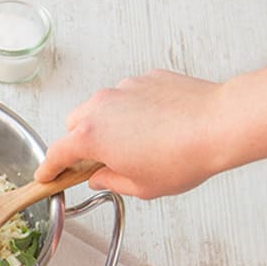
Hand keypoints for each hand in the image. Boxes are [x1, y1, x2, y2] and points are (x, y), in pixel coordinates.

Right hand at [34, 69, 222, 198]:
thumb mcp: (141, 187)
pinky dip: (132, 111)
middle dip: (79, 143)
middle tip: (99, 161)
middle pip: (74, 125)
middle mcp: (101, 106)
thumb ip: (111, 182)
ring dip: (107, 125)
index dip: (48, 168)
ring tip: (136, 144)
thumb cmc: (183, 157)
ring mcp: (123, 88)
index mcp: (91, 136)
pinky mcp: (146, 79)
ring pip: (100, 108)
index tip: (46, 174)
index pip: (57, 153)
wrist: (220, 125)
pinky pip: (127, 96)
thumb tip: (101, 177)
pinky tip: (156, 127)